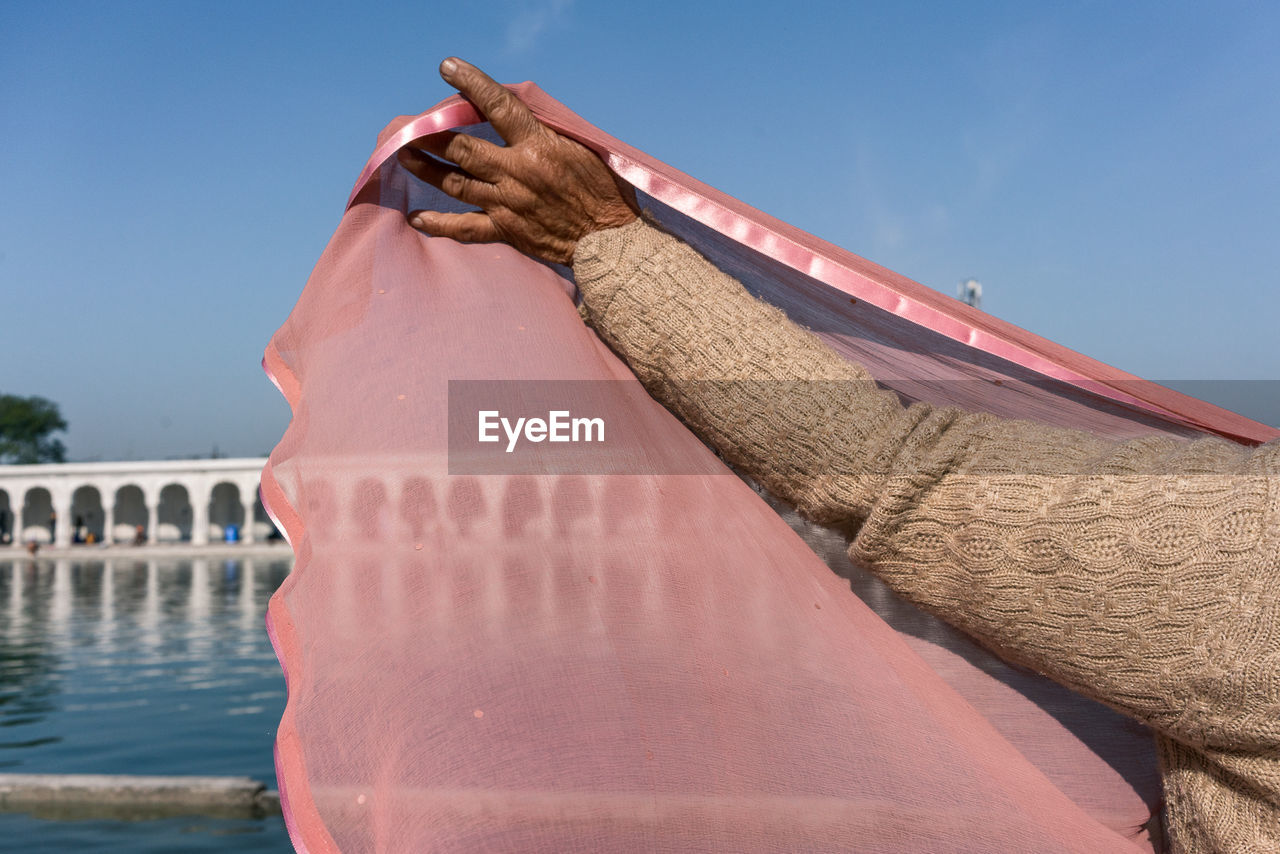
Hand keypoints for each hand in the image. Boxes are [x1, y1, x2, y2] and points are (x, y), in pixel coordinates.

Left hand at [398, 57, 639, 264]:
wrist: (612, 241)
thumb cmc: (603, 192)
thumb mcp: (580, 148)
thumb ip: (544, 133)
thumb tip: (514, 117)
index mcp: (537, 146)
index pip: (497, 106)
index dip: (471, 84)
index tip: (448, 68)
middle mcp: (516, 173)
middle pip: (461, 149)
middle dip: (431, 134)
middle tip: (410, 126)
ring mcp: (508, 204)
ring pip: (455, 183)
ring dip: (427, 168)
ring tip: (405, 156)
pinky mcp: (507, 231)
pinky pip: (465, 229)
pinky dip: (439, 224)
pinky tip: (417, 218)